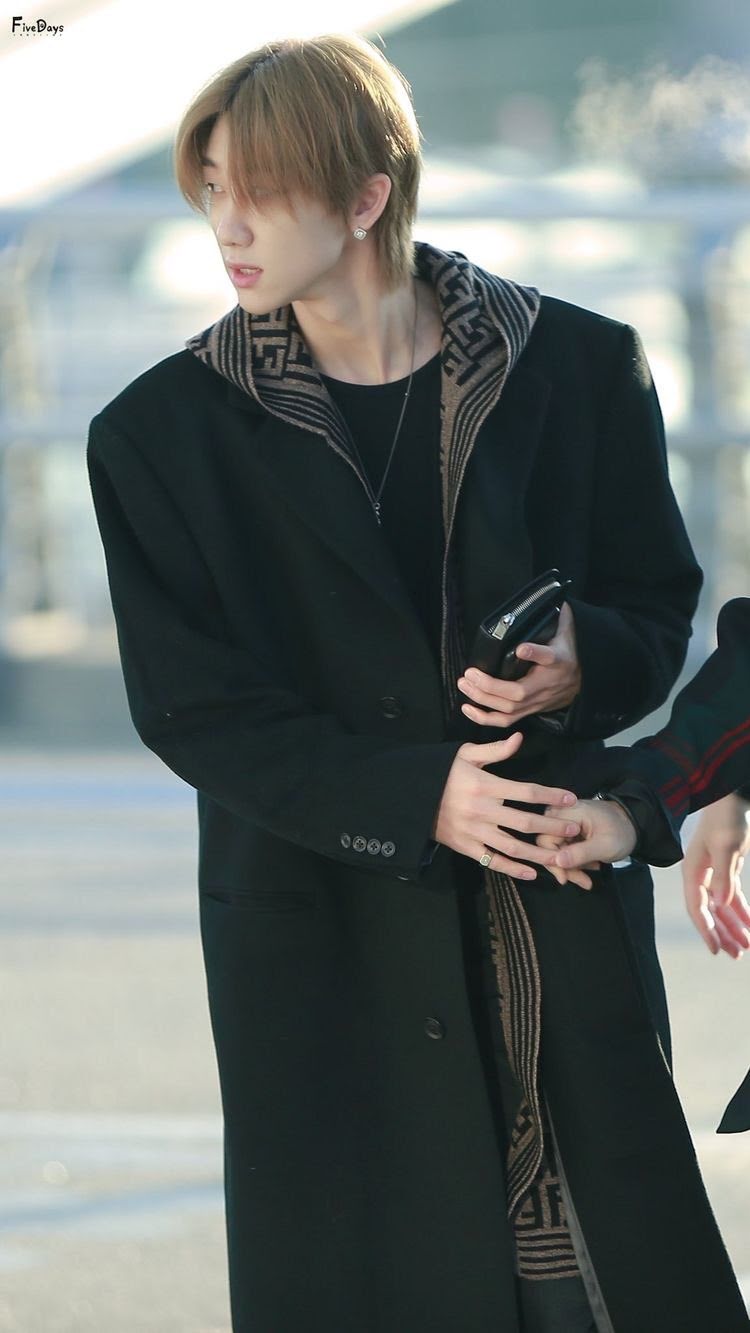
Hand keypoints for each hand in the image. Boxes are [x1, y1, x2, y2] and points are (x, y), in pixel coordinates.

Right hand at [433, 731, 580, 879]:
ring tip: (561, 856)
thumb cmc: (442, 773)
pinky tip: (531, 873)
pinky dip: (512, 869)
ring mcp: (474, 832)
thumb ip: (495, 751)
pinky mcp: (466, 847)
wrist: (411, 797)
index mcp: (485, 786)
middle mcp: (483, 811)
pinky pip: (492, 860)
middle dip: (553, 826)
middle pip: (526, 822)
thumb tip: (520, 739)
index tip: (571, 798)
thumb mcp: (465, 755)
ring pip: (513, 846)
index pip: (526, 792)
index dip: (551, 796)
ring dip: (539, 853)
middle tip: (575, 829)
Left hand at [457, 602, 581, 728]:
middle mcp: (547, 684)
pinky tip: (468, 709)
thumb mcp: (567, 632)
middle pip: (518, 692)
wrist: (584, 681)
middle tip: (469, 673)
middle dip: (490, 685)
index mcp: (559, 660)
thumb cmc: (568, 652)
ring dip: (482, 699)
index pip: (549, 657)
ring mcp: (538, 701)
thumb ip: (558, 617)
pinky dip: (485, 718)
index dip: (535, 653)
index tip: (521, 648)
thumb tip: (553, 596)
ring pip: (509, 709)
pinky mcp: (530, 711)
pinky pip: (506, 720)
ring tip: (464, 685)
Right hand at [537, 797, 637, 889]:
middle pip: (548, 846)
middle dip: (564, 868)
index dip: (553, 860)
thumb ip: (580, 853)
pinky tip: (589, 867)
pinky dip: (574, 862)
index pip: (546, 839)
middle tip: (583, 881)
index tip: (565, 878)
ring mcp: (561, 822)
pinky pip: (562, 850)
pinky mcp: (565, 831)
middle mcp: (559, 814)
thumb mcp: (604, 845)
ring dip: (570, 868)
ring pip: (555, 851)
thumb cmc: (621, 831)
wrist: (631, 824)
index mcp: (567, 812)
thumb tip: (557, 861)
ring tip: (588, 878)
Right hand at [682, 795, 749, 957]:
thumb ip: (724, 876)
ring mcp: (713, 874)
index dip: (705, 930)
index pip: (697, 907)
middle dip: (723, 934)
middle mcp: (700, 876)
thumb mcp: (727, 847)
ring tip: (746, 946)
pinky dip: (742, 912)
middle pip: (710, 913)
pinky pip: (733, 898)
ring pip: (722, 908)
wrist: (732, 800)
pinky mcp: (726, 871)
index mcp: (694, 871)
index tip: (715, 950)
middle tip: (736, 955)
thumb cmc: (726, 819)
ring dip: (734, 927)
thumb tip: (720, 904)